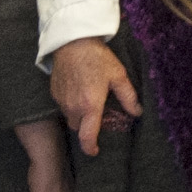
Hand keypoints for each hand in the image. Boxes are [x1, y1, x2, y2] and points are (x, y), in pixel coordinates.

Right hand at [50, 40, 140, 154]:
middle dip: (86, 126)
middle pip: (78, 128)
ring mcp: (61, 100)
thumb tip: (137, 112)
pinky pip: (62, 105)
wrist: (72, 40)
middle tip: (97, 114)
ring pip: (69, 117)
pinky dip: (70, 102)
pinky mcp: (54, 92)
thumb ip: (128, 97)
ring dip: (78, 114)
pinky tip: (78, 89)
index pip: (87, 137)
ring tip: (88, 99)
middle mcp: (73, 107)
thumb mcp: (118, 76)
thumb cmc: (97, 58)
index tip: (95, 151)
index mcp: (90, 106)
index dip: (90, 148)